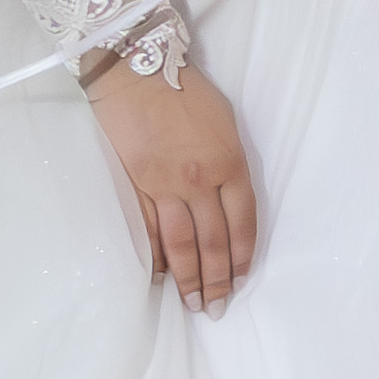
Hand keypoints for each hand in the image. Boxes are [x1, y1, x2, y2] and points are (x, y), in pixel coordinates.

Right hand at [88, 54, 257, 312]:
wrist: (135, 71)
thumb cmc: (186, 91)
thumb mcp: (225, 123)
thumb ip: (231, 165)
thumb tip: (229, 199)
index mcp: (229, 164)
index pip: (243, 222)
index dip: (243, 256)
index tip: (241, 279)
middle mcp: (199, 181)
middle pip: (213, 242)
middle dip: (217, 279)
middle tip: (217, 307)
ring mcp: (165, 186)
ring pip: (181, 244)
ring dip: (189, 278)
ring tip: (194, 303)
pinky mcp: (136, 185)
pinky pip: (149, 230)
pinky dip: (155, 255)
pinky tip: (160, 274)